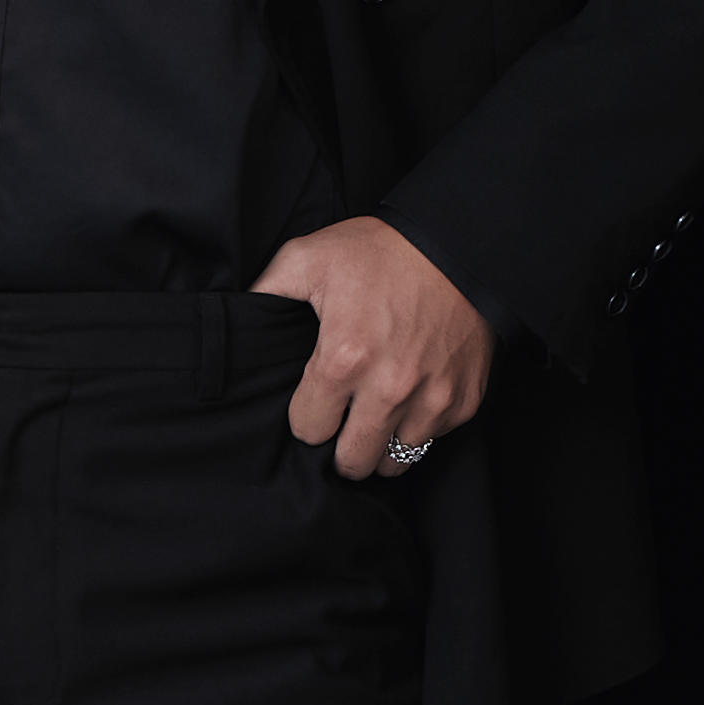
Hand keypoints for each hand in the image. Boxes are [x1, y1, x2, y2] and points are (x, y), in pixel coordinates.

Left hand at [252, 215, 491, 478]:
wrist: (459, 243)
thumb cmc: (380, 251)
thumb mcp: (307, 257)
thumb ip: (266, 293)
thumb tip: (238, 319)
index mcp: (343, 360)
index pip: (308, 431)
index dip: (305, 418)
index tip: (313, 401)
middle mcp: (389, 389)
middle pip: (351, 462)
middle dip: (339, 447)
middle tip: (341, 424)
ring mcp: (433, 398)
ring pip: (395, 461)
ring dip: (380, 445)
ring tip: (374, 419)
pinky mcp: (465, 400)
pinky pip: (434, 440)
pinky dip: (419, 428)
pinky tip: (409, 402)